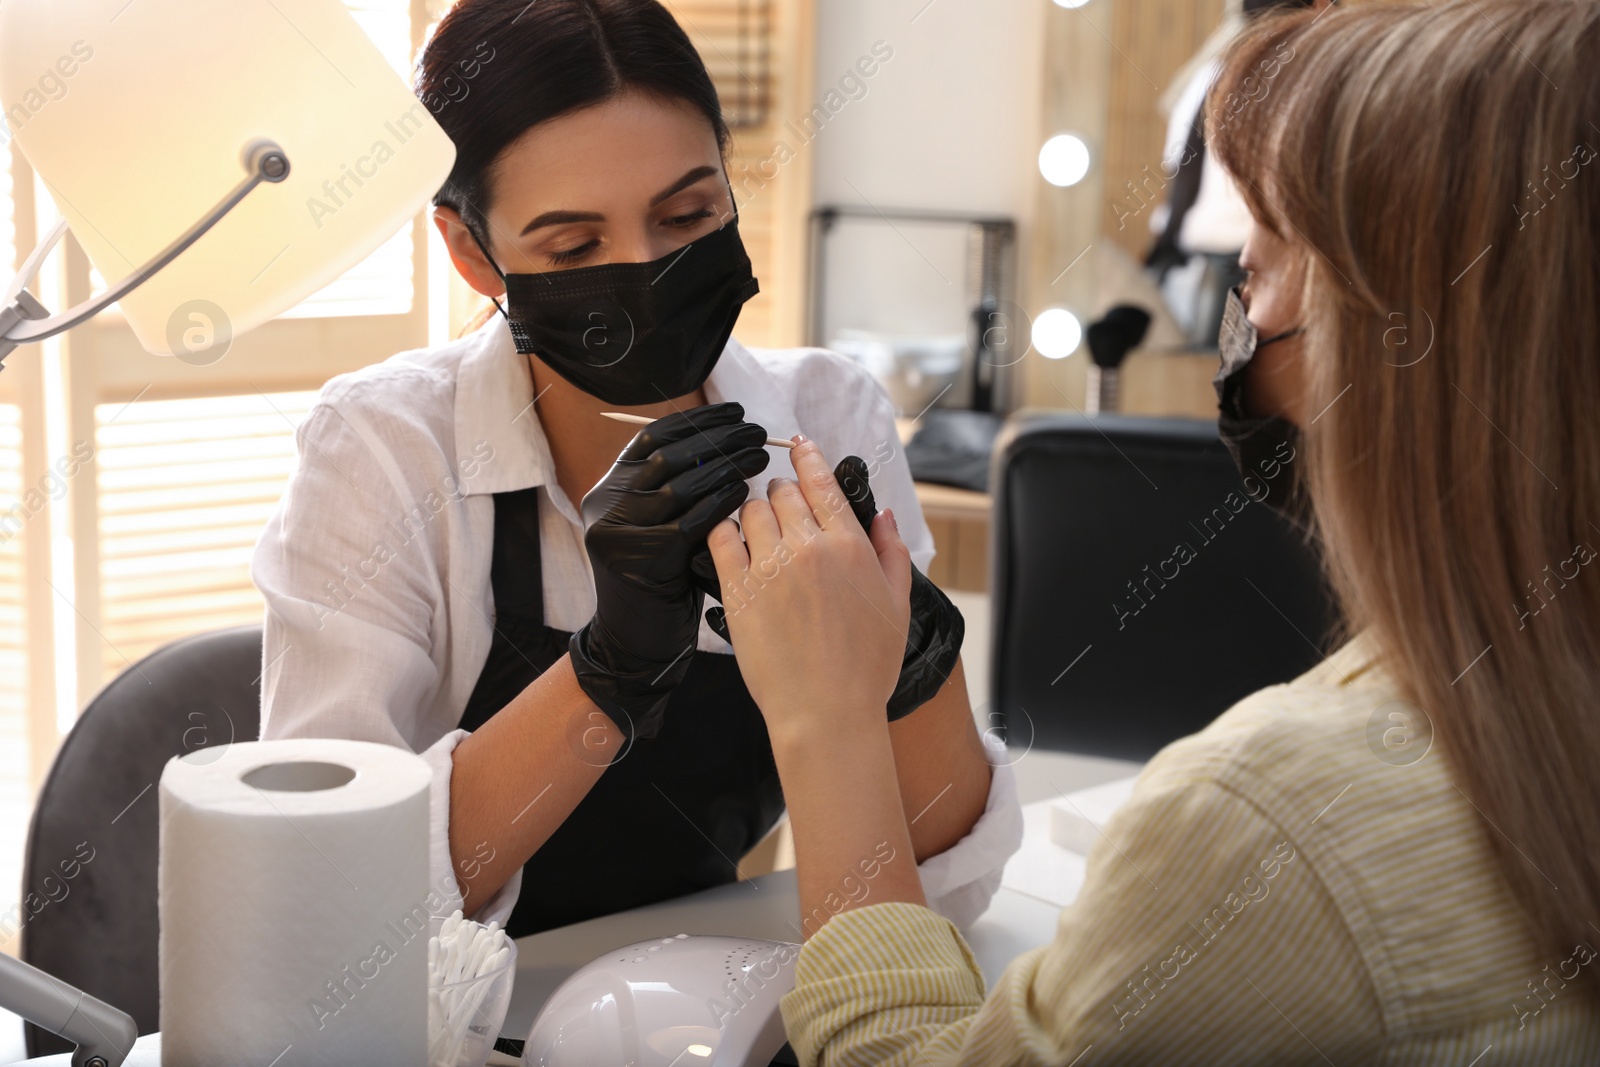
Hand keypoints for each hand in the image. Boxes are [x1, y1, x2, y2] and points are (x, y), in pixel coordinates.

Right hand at [569, 401, 770, 741]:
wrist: (635, 642)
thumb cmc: (662, 581)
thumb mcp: (664, 524)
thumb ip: (682, 487)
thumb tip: (728, 443)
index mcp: (610, 489)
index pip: (654, 439)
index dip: (698, 422)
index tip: (736, 413)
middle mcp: (605, 505)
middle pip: (667, 456)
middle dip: (718, 440)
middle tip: (757, 433)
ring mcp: (615, 532)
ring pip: (677, 486)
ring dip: (724, 467)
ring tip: (760, 457)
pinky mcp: (636, 560)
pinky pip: (686, 523)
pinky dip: (718, 505)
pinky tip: (745, 496)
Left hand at [705, 438, 911, 743]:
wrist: (825, 713)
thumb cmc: (866, 668)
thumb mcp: (897, 605)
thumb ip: (891, 553)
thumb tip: (882, 515)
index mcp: (849, 546)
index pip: (822, 482)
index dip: (809, 457)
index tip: (800, 445)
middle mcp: (808, 548)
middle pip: (784, 492)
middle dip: (783, 492)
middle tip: (782, 505)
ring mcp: (769, 567)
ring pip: (751, 510)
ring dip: (754, 511)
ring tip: (759, 527)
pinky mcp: (737, 590)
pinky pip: (721, 538)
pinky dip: (724, 528)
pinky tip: (730, 537)